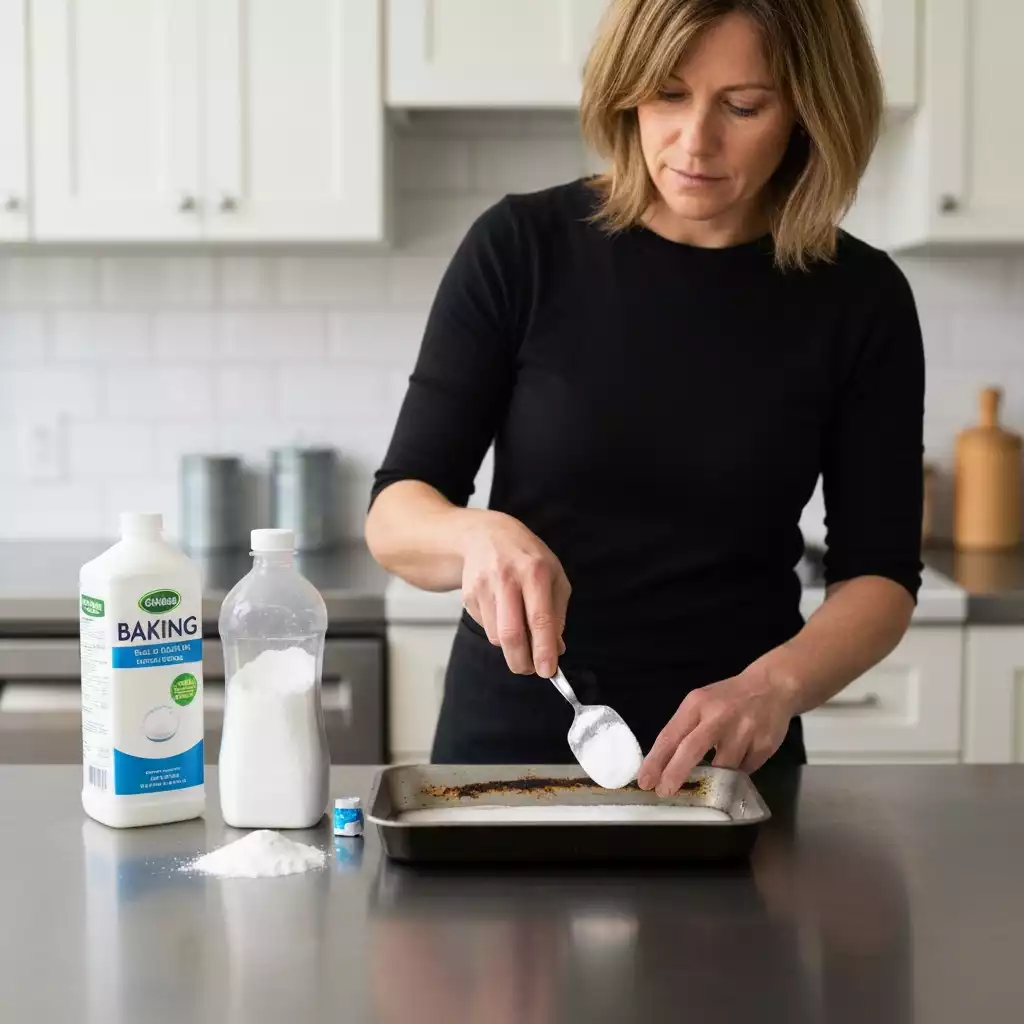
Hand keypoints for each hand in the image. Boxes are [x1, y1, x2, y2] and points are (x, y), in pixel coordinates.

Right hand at [460, 511, 570, 676]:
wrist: (485, 535)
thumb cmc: (526, 557)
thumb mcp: (554, 576)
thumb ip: (557, 613)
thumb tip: (556, 648)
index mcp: (535, 571)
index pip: (539, 619)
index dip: (544, 650)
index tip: (548, 671)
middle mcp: (507, 578)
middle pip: (511, 634)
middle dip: (522, 662)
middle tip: (531, 669)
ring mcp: (484, 586)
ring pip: (497, 636)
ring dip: (511, 647)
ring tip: (521, 632)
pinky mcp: (469, 595)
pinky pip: (486, 627)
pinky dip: (498, 631)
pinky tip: (503, 612)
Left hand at [637, 666, 797, 795]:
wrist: (773, 686)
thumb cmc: (728, 698)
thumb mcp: (701, 703)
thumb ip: (685, 729)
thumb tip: (665, 766)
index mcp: (697, 704)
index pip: (671, 735)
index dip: (656, 761)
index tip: (645, 781)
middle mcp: (719, 716)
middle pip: (692, 749)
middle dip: (675, 773)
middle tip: (664, 792)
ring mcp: (744, 730)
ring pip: (722, 768)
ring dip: (714, 779)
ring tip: (713, 779)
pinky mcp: (764, 745)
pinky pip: (745, 771)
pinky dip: (737, 773)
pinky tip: (738, 762)